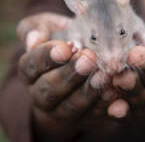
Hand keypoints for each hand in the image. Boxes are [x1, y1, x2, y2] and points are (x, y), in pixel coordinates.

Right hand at [16, 12, 136, 140]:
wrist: (83, 59)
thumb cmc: (64, 36)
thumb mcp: (48, 26)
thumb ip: (37, 28)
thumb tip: (33, 39)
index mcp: (30, 72)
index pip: (31, 65)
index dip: (47, 57)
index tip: (65, 48)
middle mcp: (41, 95)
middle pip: (49, 90)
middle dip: (70, 75)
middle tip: (88, 59)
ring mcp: (62, 110)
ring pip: (71, 107)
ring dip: (88, 92)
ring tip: (103, 75)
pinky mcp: (84, 118)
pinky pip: (93, 116)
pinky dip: (105, 107)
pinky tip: (114, 94)